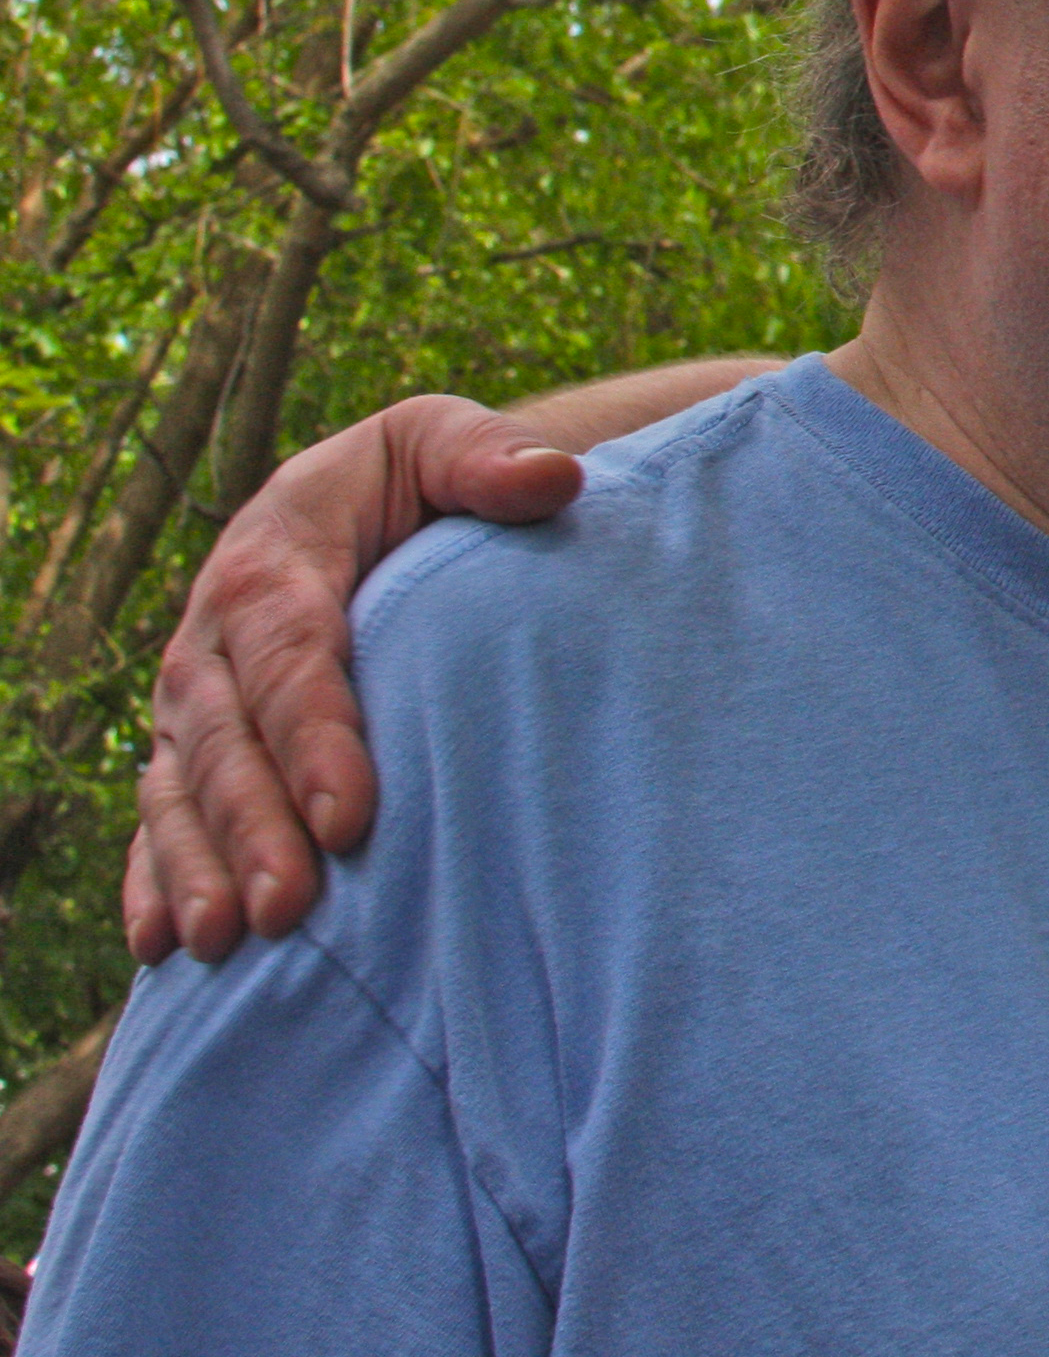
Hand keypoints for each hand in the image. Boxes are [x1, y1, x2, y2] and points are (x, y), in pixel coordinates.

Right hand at [125, 397, 582, 964]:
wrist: (365, 499)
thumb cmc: (416, 479)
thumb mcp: (440, 443)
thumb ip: (485, 458)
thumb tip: (553, 479)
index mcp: (270, 561)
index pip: (289, 653)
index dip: (314, 736)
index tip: (355, 817)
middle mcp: (212, 639)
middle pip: (224, 741)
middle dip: (253, 827)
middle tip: (288, 907)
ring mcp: (191, 703)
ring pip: (179, 790)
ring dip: (199, 868)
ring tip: (222, 942)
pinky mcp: (184, 750)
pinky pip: (156, 819)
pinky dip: (154, 880)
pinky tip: (161, 945)